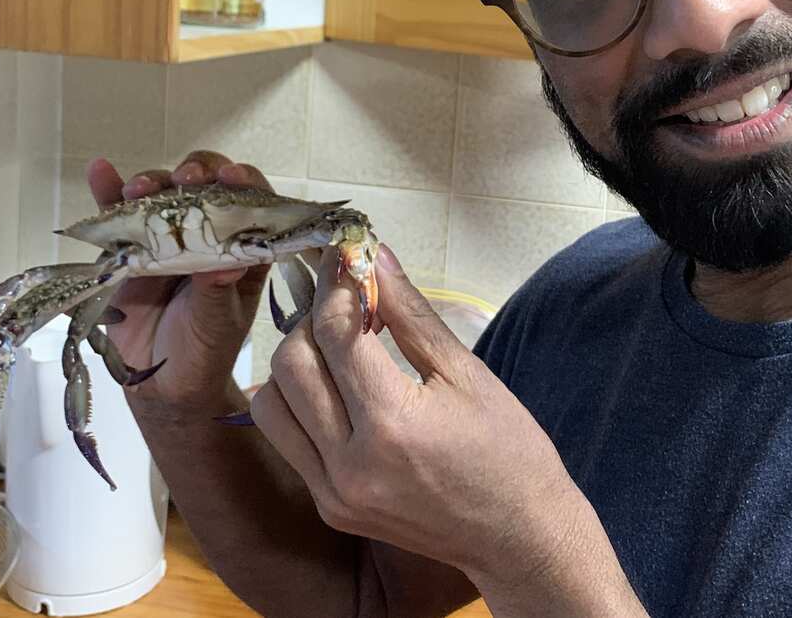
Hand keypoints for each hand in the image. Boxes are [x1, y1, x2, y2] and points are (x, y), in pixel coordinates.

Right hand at [86, 151, 269, 416]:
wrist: (162, 383)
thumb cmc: (205, 350)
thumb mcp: (217, 323)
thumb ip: (217, 292)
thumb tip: (225, 265)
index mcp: (244, 245)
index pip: (252, 200)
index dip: (244, 181)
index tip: (232, 176)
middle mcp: (208, 231)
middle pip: (205, 184)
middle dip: (196, 172)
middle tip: (186, 178)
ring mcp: (167, 235)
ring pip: (163, 193)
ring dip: (152, 181)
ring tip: (140, 188)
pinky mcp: (129, 246)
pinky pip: (118, 215)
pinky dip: (108, 191)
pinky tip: (100, 171)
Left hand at [250, 243, 607, 599]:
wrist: (519, 537)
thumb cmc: (508, 449)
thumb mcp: (466, 371)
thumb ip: (410, 312)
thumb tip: (376, 255)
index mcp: (392, 424)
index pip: (336, 332)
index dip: (337, 283)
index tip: (346, 255)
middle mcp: (350, 464)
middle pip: (291, 363)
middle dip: (313, 318)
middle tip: (347, 300)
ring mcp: (333, 492)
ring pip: (271, 402)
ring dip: (296, 360)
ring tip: (338, 344)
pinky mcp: (329, 506)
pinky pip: (287, 439)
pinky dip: (298, 400)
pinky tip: (335, 384)